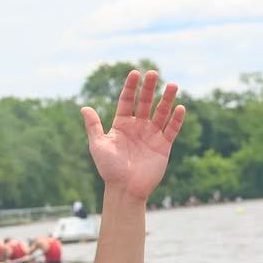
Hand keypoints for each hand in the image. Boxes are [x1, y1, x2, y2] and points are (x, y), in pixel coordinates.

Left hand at [81, 70, 184, 200]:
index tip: (134, 73)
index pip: (127, 101)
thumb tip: (84, 108)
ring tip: (172, 85)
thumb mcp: (99, 146)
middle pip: (145, 103)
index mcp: (122, 125)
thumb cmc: (109, 169)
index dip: (131, 87)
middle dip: (149, 88)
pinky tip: (179, 107)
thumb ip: (93, 126)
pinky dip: (176, 119)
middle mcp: (138, 127)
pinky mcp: (163, 146)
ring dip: (167, 99)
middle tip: (153, 73)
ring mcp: (151, 135)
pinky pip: (171, 129)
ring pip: (161, 113)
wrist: (124, 189)